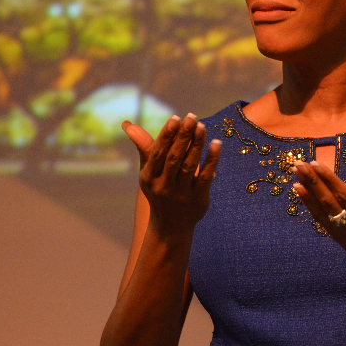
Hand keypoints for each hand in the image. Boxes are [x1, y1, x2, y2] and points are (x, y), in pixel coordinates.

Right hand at [122, 114, 220, 236]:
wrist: (170, 227)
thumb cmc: (159, 191)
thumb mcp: (149, 172)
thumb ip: (145, 147)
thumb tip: (128, 124)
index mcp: (149, 177)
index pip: (158, 153)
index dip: (167, 135)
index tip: (176, 118)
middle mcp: (163, 186)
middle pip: (174, 158)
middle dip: (183, 136)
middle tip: (192, 117)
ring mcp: (181, 194)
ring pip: (190, 166)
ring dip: (197, 144)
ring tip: (202, 126)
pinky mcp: (198, 199)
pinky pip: (206, 177)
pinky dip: (212, 160)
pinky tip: (217, 144)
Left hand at [290, 160, 345, 271]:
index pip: (344, 195)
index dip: (329, 180)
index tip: (316, 164)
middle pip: (327, 201)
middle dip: (312, 181)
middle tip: (299, 164)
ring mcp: (341, 233)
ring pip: (320, 209)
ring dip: (307, 190)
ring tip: (296, 173)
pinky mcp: (336, 237)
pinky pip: (319, 218)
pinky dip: (308, 204)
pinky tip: (300, 190)